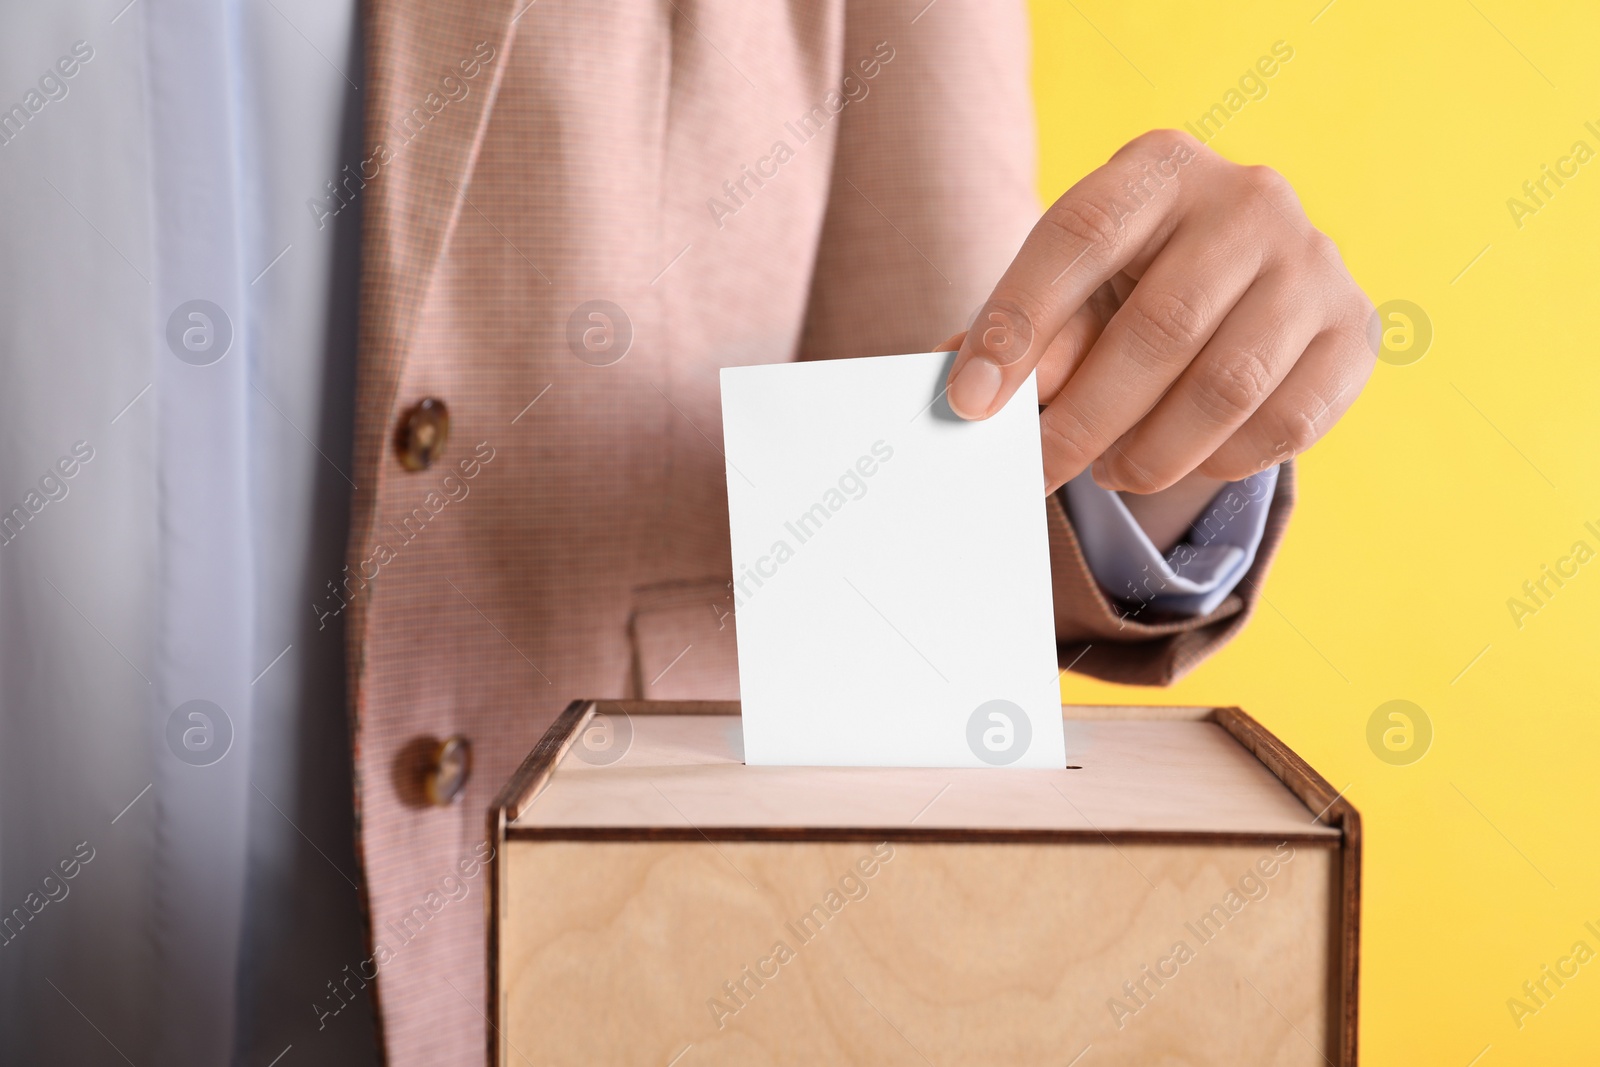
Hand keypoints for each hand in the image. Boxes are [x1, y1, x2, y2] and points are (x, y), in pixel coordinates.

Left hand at [944, 130, 1375, 495]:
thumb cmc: (1128, 285)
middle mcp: (1249, 199)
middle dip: (1085, 419)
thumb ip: (1022, 333)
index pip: (1079, 237)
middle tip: (1038, 470)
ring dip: (1151, 452)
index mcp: (1159, 166)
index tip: (971, 404)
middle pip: (1160, 326)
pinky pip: (1282, 425)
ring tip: (1110, 471)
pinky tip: (1183, 460)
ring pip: (1225, 387)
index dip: (1018, 326)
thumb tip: (970, 395)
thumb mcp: (1068, 290)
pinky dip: (1218, 461)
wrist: (1240, 286)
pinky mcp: (1353, 332)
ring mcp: (1315, 263)